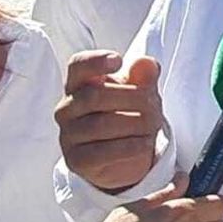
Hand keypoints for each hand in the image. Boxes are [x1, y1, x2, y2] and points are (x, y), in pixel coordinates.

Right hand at [55, 51, 165, 192]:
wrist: (126, 154)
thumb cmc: (128, 112)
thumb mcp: (141, 90)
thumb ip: (144, 76)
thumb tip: (146, 63)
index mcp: (79, 84)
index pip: (78, 66)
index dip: (95, 61)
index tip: (119, 61)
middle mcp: (67, 108)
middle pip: (96, 95)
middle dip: (133, 99)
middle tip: (155, 107)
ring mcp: (68, 135)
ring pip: (100, 125)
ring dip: (135, 124)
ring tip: (153, 126)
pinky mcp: (76, 160)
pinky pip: (103, 152)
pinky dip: (130, 147)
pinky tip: (145, 144)